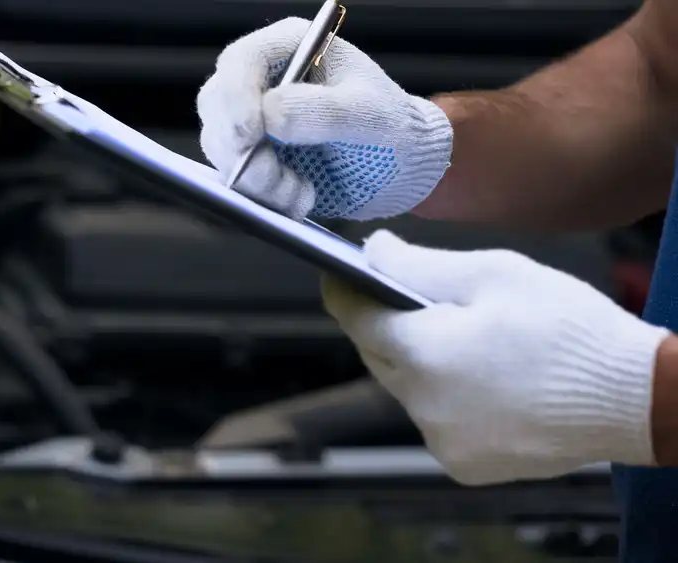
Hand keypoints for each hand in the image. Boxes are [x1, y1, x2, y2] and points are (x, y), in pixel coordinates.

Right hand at [196, 17, 452, 220]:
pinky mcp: (254, 156)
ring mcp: (253, 118)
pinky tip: (300, 199)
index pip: (240, 62)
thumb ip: (323, 112)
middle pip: (217, 106)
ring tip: (301, 193)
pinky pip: (236, 176)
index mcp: (290, 48)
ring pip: (221, 147)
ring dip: (255, 179)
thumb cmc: (392, 127)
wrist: (400, 169)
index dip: (235, 98)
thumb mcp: (369, 115)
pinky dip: (263, 195)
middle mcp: (263, 79)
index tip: (250, 135)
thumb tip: (269, 116)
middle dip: (239, 149)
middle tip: (274, 178)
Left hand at [322, 230, 669, 484]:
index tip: (338, 274)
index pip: (355, 319)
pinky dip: (442, 397)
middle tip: (407, 297)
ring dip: (416, 363)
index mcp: (423, 354)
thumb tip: (372, 251)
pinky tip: (477, 379)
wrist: (633, 398)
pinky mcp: (462, 464)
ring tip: (456, 338)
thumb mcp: (494, 275)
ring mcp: (441, 441)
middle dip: (384, 325)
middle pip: (376, 355)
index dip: (343, 292)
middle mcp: (422, 406)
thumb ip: (419, 265)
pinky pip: (433, 420)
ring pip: (404, 389)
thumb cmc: (569, 330)